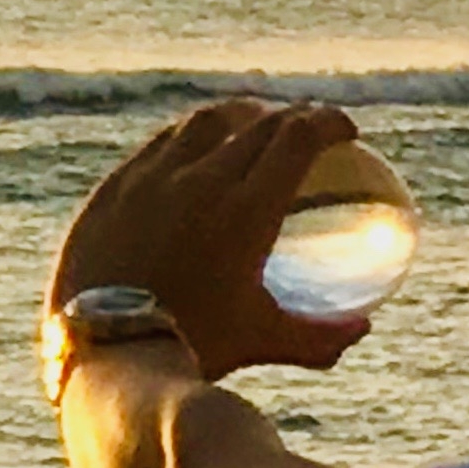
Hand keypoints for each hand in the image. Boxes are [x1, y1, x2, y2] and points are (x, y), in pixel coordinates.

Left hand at [47, 101, 373, 384]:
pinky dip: (190, 136)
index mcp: (247, 211)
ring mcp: (153, 177)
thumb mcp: (262, 341)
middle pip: (259, 123)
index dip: (328, 123)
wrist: (106, 352)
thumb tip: (362, 330)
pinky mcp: (116, 186)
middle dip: (293, 117)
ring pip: (206, 122)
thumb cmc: (192, 348)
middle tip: (307, 128)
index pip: (297, 139)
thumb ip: (319, 337)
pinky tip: (193, 149)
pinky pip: (161, 143)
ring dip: (241, 116)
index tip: (345, 129)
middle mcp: (202, 180)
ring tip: (252, 125)